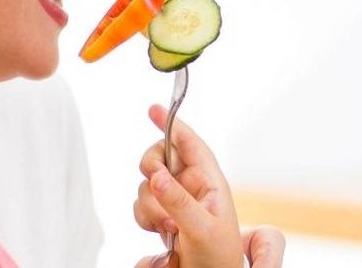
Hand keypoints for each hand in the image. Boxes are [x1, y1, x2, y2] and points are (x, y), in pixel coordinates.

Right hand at [130, 104, 285, 267]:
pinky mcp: (164, 217)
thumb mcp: (202, 228)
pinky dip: (144, 218)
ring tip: (169, 229)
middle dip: (152, 173)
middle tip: (155, 188)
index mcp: (209, 182)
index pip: (190, 143)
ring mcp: (176, 202)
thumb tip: (156, 175)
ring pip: (147, 186)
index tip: (153, 109)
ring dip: (150, 206)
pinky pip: (142, 206)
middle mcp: (192, 187)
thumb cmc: (218, 257)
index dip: (172, 124)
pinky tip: (161, 234)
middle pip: (160, 159)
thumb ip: (178, 201)